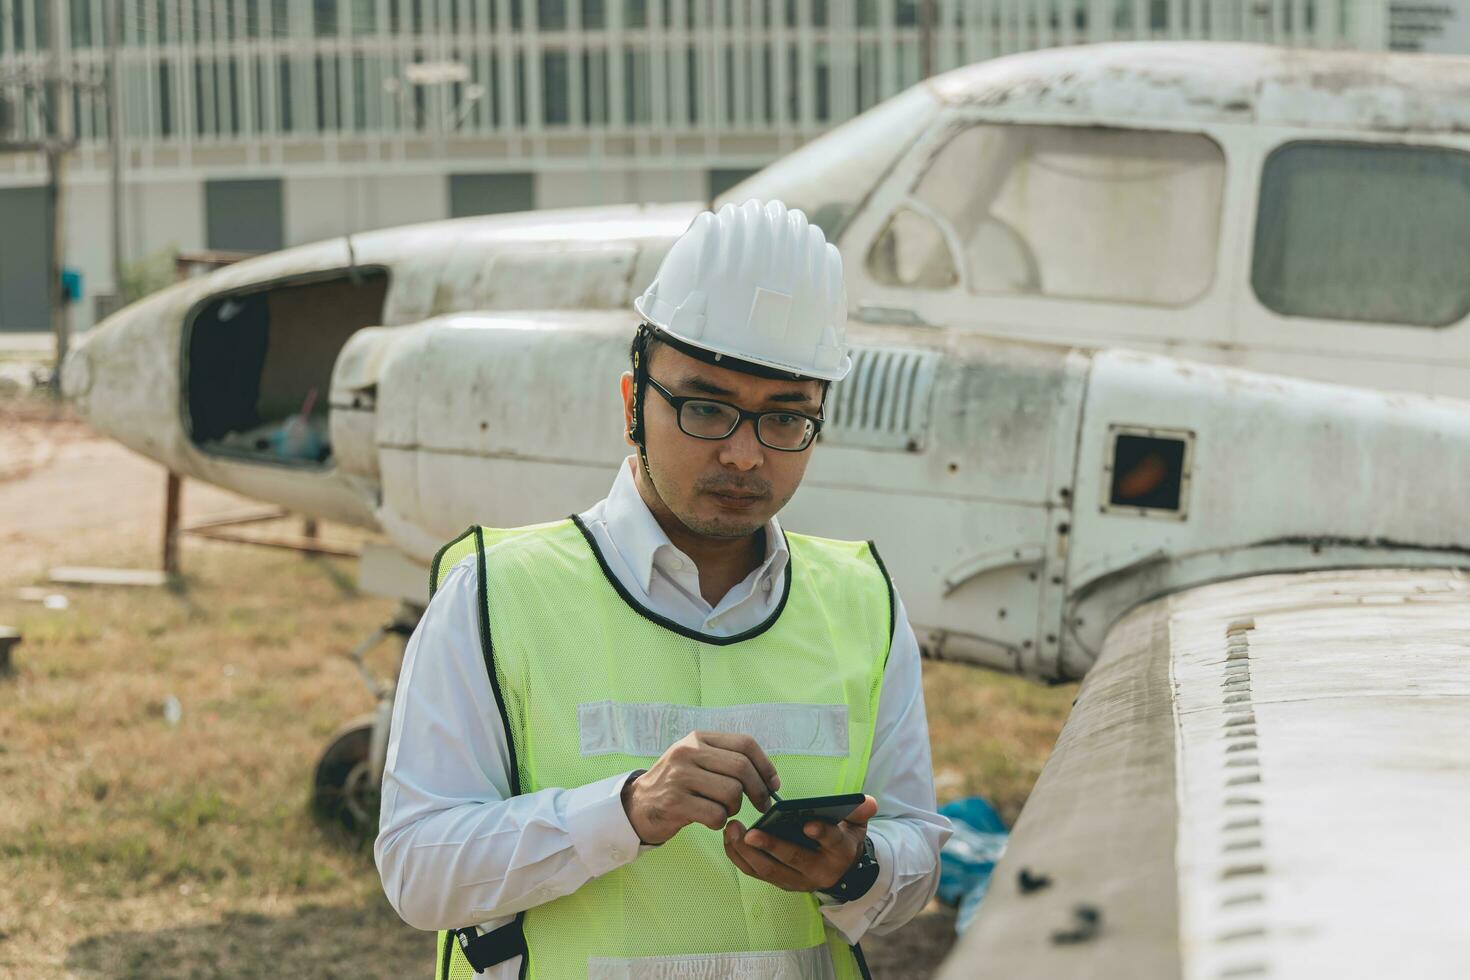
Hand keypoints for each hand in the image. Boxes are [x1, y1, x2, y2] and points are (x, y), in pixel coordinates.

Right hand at [620, 731, 780, 844]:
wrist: (638, 805)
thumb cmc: (677, 785)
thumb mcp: (697, 760)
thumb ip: (727, 760)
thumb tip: (771, 779)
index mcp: (698, 738)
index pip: (745, 744)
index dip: (765, 766)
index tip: (773, 784)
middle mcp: (688, 752)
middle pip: (742, 768)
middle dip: (758, 791)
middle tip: (761, 805)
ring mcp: (679, 777)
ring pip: (732, 792)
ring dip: (735, 808)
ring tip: (723, 810)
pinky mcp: (674, 803)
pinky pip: (716, 815)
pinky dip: (720, 822)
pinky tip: (709, 820)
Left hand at [723, 795, 878, 891]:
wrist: (839, 871)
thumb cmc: (843, 839)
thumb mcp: (857, 825)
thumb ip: (860, 811)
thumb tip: (868, 801)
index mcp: (839, 852)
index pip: (832, 842)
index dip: (822, 833)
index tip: (808, 824)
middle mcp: (817, 871)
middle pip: (792, 860)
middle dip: (770, 847)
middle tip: (750, 832)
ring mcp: (796, 880)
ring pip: (769, 870)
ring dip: (747, 852)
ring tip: (733, 830)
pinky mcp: (779, 881)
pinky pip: (755, 872)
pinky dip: (739, 857)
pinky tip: (729, 839)